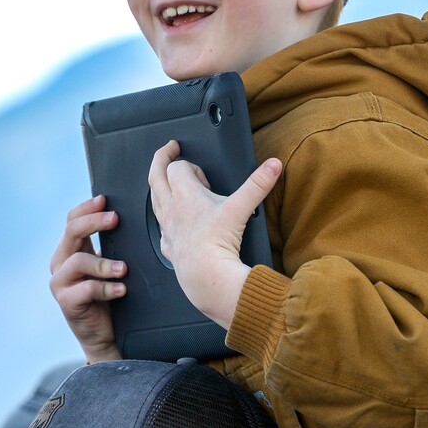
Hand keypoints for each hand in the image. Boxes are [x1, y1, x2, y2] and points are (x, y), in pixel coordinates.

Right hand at [49, 195, 124, 361]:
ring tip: (124, 269)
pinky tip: (121, 289)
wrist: (105, 335)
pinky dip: (106, 287)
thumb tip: (125, 222)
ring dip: (104, 263)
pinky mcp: (66, 302)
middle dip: (94, 222)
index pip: (71, 221)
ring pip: (78, 261)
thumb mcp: (107, 268)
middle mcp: (61, 264)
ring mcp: (60, 283)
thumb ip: (109, 247)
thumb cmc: (110, 298)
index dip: (86, 208)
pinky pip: (86, 289)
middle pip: (71, 232)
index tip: (104, 200)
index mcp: (71, 251)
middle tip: (115, 219)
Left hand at [148, 141, 281, 329]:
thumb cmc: (218, 243)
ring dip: (159, 188)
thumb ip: (257, 184)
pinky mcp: (170, 245)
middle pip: (156, 176)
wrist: (205, 276)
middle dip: (160, 159)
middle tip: (167, 150)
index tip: (202, 172)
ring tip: (165, 183)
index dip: (190, 165)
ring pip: (155, 200)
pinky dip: (165, 220)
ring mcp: (168, 227)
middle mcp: (171, 208)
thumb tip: (273, 165)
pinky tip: (171, 223)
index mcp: (185, 194)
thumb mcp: (241, 208)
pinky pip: (161, 228)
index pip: (178, 167)